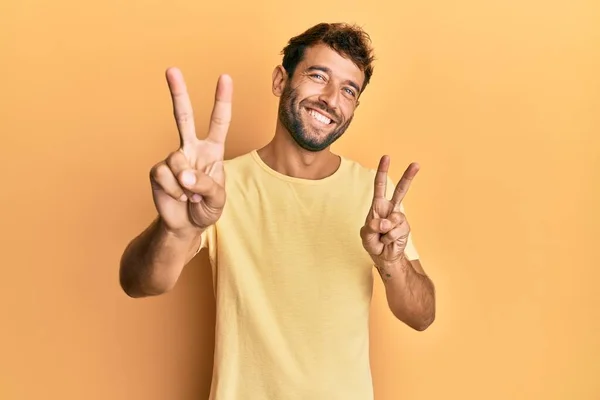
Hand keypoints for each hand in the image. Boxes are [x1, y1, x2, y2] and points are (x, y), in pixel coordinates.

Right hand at [149, 67, 232, 234]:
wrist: (185, 225)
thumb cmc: (206, 208)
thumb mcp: (217, 199)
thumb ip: (206, 184)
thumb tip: (184, 174)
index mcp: (212, 151)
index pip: (219, 122)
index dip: (222, 100)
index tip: (224, 78)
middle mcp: (191, 149)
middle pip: (183, 116)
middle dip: (178, 93)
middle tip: (171, 69)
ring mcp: (173, 158)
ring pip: (177, 160)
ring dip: (185, 183)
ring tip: (190, 195)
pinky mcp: (158, 171)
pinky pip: (165, 175)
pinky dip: (174, 190)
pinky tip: (178, 196)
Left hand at [360, 155, 419, 266]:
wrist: (383, 257)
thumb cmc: (372, 242)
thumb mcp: (365, 235)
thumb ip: (371, 228)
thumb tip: (385, 222)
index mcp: (378, 206)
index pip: (380, 185)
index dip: (382, 171)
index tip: (386, 157)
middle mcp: (390, 209)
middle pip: (400, 191)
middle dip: (408, 177)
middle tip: (416, 164)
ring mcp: (399, 218)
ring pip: (394, 219)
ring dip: (384, 232)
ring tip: (381, 238)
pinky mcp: (405, 228)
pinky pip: (396, 231)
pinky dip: (389, 238)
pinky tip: (388, 241)